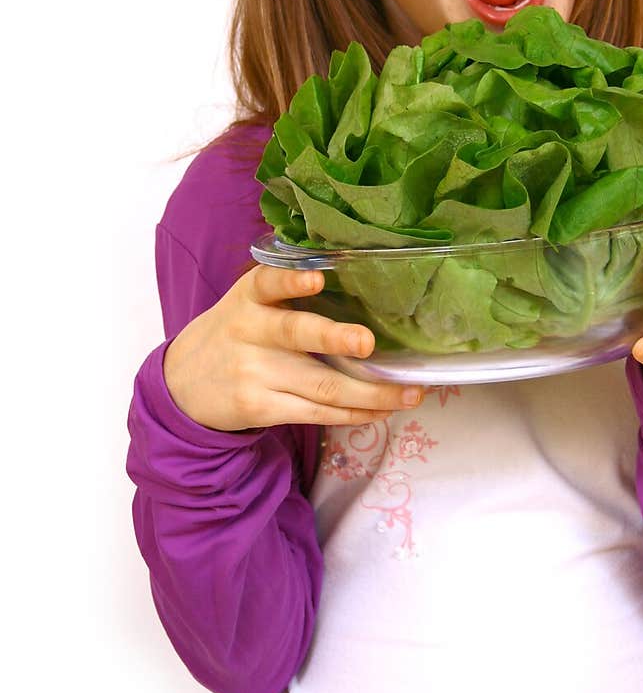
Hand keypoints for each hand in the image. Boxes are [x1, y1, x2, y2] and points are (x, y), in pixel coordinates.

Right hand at [162, 266, 423, 431]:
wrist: (182, 383)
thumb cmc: (235, 333)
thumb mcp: (247, 302)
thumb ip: (287, 291)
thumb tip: (361, 282)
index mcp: (250, 297)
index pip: (267, 282)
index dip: (291, 280)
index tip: (316, 278)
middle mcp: (249, 331)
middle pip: (295, 334)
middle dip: (335, 337)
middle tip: (368, 342)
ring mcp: (254, 374)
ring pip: (320, 385)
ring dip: (370, 392)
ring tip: (409, 393)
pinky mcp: (259, 408)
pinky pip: (314, 414)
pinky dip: (352, 414)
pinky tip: (380, 410)